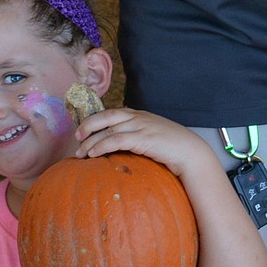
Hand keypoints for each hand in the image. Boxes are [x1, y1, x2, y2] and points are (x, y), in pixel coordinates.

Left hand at [75, 107, 210, 180]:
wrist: (190, 152)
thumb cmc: (171, 147)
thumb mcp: (151, 136)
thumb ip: (137, 136)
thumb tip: (120, 147)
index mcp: (139, 114)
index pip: (111, 113)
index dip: (94, 120)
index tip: (82, 131)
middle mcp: (137, 117)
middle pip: (105, 116)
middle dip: (88, 125)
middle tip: (76, 138)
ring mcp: (140, 126)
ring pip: (108, 129)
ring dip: (91, 141)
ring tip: (80, 153)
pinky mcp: (142, 139)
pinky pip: (116, 140)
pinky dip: (102, 145)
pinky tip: (94, 154)